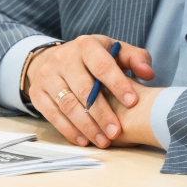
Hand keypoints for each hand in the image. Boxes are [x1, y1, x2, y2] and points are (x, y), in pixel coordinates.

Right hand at [24, 34, 154, 148]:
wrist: (53, 58)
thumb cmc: (92, 59)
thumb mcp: (113, 51)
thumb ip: (135, 59)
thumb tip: (148, 73)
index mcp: (86, 45)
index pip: (102, 65)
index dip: (118, 84)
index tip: (132, 102)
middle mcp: (63, 58)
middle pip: (83, 89)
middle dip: (102, 113)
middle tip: (116, 132)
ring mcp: (47, 76)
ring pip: (68, 105)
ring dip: (87, 126)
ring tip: (104, 141)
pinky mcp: (37, 93)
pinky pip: (52, 114)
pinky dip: (69, 130)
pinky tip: (84, 140)